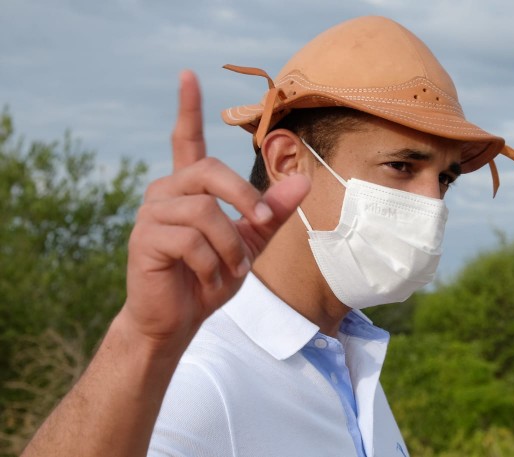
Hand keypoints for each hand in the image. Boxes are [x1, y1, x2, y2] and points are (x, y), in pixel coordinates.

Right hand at [122, 70, 309, 352]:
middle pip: (210, 170)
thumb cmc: (211, 276)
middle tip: (261, 223)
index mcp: (189, 188)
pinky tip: (210, 280)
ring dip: (230, 246)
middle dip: (244, 197)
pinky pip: (191, 241)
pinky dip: (212, 265)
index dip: (188, 108)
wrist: (179, 319)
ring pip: (205, 212)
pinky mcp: (144, 239)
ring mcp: (151, 214)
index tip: (187, 74)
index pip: (185, 140)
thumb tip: (304, 178)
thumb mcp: (250, 242)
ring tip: (231, 269)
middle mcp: (166, 192)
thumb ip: (272, 211)